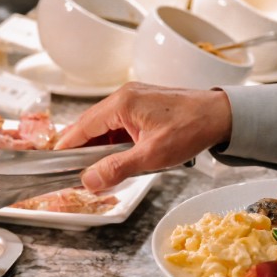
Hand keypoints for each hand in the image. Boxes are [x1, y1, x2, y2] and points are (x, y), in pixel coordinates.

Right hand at [52, 82, 232, 191]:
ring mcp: (134, 98)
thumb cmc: (191, 129)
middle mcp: (124, 96)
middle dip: (81, 149)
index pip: (82, 127)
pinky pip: (119, 123)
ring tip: (96, 169)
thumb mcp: (152, 156)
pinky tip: (117, 157)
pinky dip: (114, 141)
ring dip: (100, 147)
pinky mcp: (144, 105)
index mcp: (122, 103)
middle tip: (72, 171)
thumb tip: (89, 180)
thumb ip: (117, 168)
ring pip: (105, 125)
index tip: (54, 164)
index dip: (66, 147)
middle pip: (90, 125)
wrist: (221, 115)